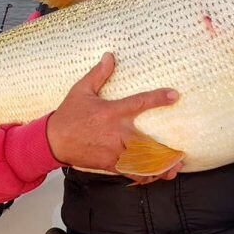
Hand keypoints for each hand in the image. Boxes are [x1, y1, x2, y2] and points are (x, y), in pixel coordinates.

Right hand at [46, 52, 181, 179]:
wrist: (52, 141)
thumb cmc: (68, 115)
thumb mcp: (81, 90)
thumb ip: (98, 74)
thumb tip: (110, 56)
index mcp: (112, 112)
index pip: (139, 102)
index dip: (157, 98)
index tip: (174, 95)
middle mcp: (116, 133)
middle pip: (147, 142)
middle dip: (165, 151)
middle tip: (181, 154)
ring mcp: (113, 151)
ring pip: (140, 161)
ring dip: (158, 167)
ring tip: (174, 169)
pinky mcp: (109, 164)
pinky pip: (129, 171)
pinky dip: (143, 175)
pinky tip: (155, 177)